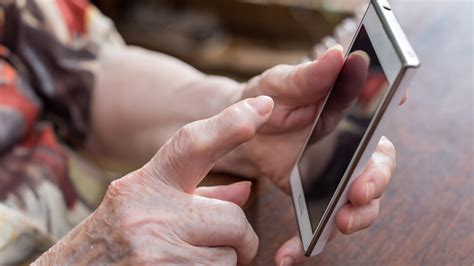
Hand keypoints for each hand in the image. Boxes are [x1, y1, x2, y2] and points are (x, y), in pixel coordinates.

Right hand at [34, 96, 273, 264]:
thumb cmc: (112, 244)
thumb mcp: (145, 209)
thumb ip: (199, 198)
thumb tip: (245, 190)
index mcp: (144, 186)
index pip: (192, 145)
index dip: (231, 124)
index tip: (263, 106)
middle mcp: (149, 214)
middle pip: (234, 219)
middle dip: (238, 237)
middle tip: (224, 245)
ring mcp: (156, 252)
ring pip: (229, 256)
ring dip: (222, 262)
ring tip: (190, 262)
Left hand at [215, 45, 403, 264]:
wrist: (239, 128)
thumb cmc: (265, 97)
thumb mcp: (281, 82)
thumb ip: (308, 74)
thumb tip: (338, 55)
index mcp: (348, 119)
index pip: (378, 134)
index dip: (381, 152)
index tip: (371, 170)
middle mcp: (348, 150)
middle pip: (375, 174)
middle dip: (371, 189)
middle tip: (356, 196)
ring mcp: (332, 177)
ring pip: (356, 205)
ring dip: (352, 220)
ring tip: (335, 226)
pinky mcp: (313, 198)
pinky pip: (320, 224)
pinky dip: (309, 242)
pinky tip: (290, 253)